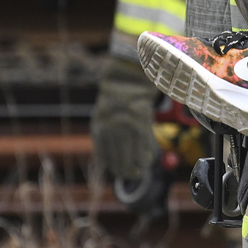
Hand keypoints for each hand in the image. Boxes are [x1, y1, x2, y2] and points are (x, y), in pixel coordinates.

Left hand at [90, 57, 157, 179]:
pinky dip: (145, 149)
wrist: (129, 71)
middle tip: (129, 176)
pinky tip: (148, 159)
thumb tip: (107, 149)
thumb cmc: (119, 91)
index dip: (110, 163)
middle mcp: (110, 123)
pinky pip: (143, 137)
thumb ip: (107, 127)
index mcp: (99, 123)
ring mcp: (125, 118)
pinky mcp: (140, 113)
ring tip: (138, 172)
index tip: (115, 172)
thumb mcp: (107, 109)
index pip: (103, 149)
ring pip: (130, 146)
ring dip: (135, 162)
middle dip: (123, 165)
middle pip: (117, 150)